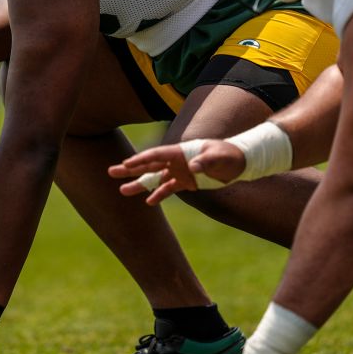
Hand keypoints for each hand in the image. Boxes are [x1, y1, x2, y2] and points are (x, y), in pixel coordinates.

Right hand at [108, 138, 247, 204]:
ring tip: (122, 191)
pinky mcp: (186, 182)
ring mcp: (180, 171)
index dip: (141, 159)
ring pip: (154, 178)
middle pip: (149, 165)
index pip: (156, 155)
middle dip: (130, 169)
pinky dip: (158, 194)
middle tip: (111, 172)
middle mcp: (177, 160)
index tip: (126, 163)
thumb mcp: (221, 156)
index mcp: (181, 151)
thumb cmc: (231, 155)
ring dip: (139, 184)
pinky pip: (168, 188)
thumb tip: (192, 167)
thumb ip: (206, 161)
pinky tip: (148, 202)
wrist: (241, 162)